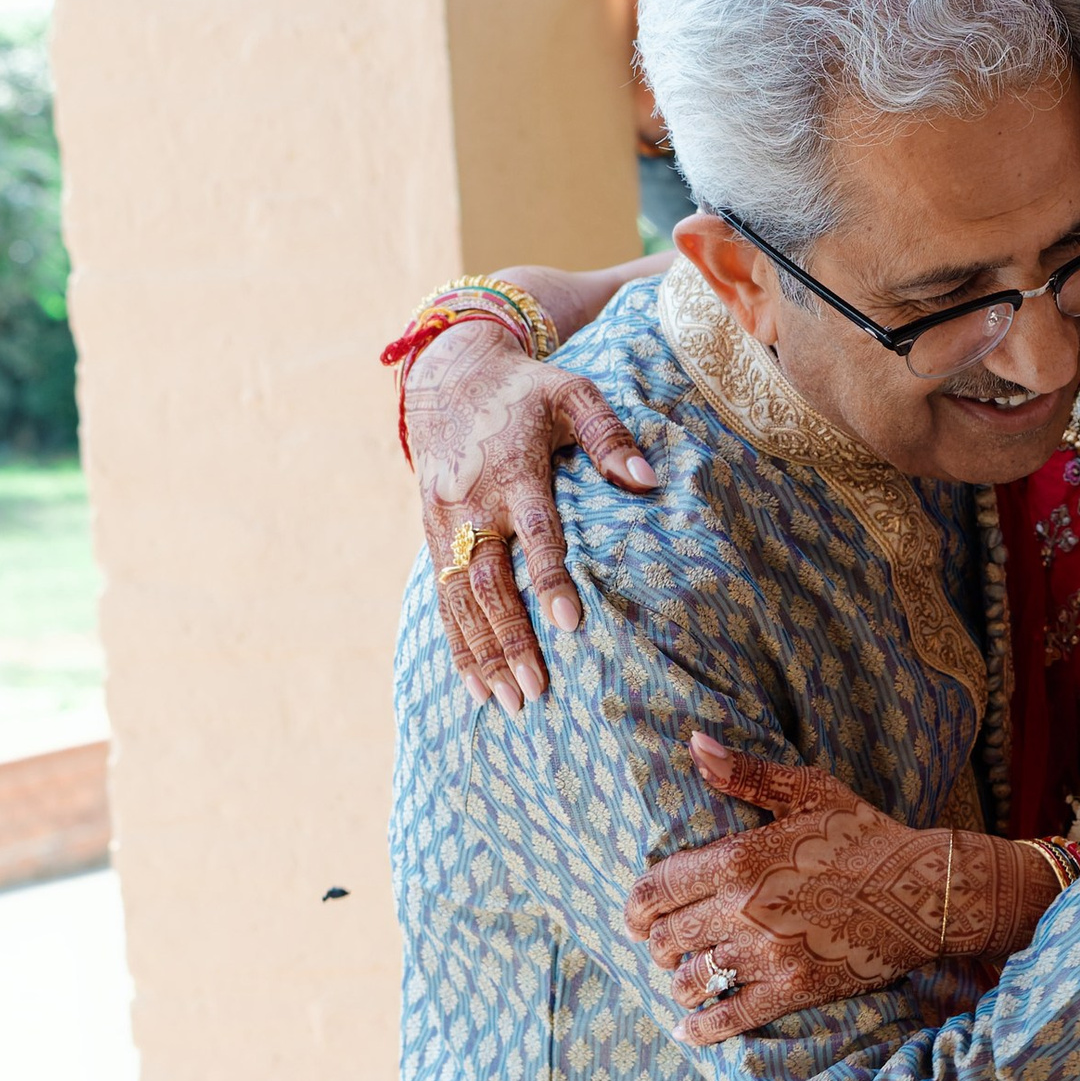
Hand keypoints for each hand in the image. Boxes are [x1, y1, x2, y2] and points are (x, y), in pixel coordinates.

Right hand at [413, 312, 657, 710]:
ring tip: (506, 703)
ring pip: (459, 599)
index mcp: (513, 471)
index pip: (535, 533)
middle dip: (511, 639)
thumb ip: (609, 435)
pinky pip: (441, 598)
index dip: (551, 578)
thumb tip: (648, 481)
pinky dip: (457, 643)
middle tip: (534, 692)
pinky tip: (474, 685)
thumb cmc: (527, 392)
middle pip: (489, 581)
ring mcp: (446, 523)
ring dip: (482, 654)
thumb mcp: (572, 394)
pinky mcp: (431, 536)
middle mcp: (473, 503)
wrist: (449, 377)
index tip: (570, 624)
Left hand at [625, 737, 1058, 1042]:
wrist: (924, 891)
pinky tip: (689, 1031)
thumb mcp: (808, 791)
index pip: (656, 890)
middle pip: (667, 938)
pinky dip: (703, 1028)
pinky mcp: (796, 988)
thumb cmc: (865, 835)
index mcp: (741, 858)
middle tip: (663, 948)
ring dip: (679, 982)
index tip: (636, 916)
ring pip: (694, 978)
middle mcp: (746, 908)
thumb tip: (695, 742)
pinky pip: (733, 1016)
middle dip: (656, 945)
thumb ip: (745, 774)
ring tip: (684, 980)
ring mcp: (770, 952)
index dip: (636, 908)